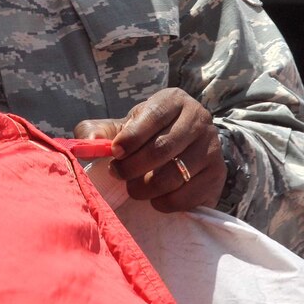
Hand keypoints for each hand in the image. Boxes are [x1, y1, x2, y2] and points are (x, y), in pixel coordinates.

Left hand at [74, 88, 225, 212]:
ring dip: (146, 188)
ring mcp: (212, 148)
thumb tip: (85, 139)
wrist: (186, 150)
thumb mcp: (126, 126)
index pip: (153, 116)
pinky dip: (165, 203)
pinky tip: (156, 198)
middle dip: (133, 166)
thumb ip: (100, 130)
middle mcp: (199, 119)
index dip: (131, 137)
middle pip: (163, 148)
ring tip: (134, 188)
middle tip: (118, 174)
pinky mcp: (218, 175)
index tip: (114, 153)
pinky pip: (187, 196)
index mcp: (174, 100)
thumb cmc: (149, 135)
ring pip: (174, 175)